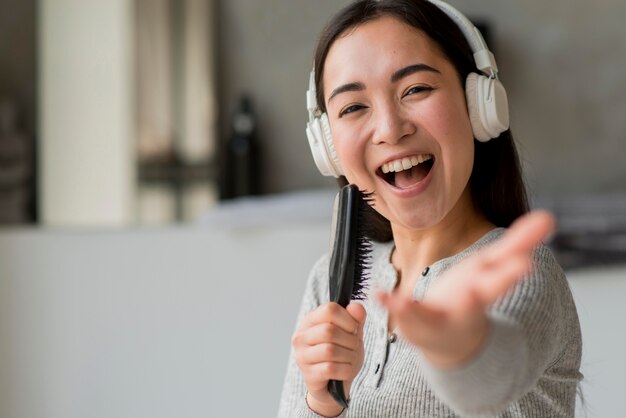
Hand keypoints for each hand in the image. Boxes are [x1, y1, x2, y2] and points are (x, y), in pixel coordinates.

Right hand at [291, 302, 365, 415]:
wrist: (334, 385)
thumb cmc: (341, 354)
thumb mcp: (351, 333)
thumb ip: (356, 318)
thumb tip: (356, 307)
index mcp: (310, 320)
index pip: (329, 309)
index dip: (348, 318)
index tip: (353, 328)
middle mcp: (301, 336)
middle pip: (329, 330)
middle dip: (349, 340)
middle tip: (353, 346)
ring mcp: (302, 356)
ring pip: (329, 350)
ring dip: (348, 356)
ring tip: (350, 358)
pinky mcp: (308, 374)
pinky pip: (330, 369)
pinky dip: (345, 370)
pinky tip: (346, 371)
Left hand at [377, 210, 554, 367]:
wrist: (452, 342)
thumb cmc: (473, 297)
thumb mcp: (493, 269)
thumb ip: (520, 243)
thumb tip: (549, 217)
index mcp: (486, 291)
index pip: (502, 280)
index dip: (512, 272)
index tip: (526, 264)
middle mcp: (464, 309)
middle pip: (474, 302)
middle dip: (476, 297)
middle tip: (474, 295)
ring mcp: (438, 320)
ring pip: (430, 318)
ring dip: (418, 312)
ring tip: (404, 304)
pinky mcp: (415, 323)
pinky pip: (402, 315)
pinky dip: (391, 305)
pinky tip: (379, 295)